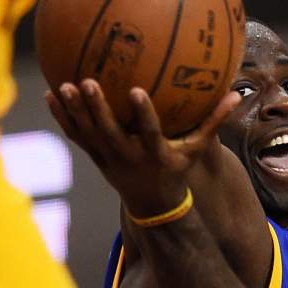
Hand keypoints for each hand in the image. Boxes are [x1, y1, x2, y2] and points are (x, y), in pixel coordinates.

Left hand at [46, 80, 240, 216]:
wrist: (152, 205)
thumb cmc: (176, 170)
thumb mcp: (196, 150)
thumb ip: (213, 122)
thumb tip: (236, 94)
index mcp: (154, 154)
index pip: (149, 132)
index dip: (143, 114)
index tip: (137, 91)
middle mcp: (128, 157)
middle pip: (109, 132)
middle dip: (98, 109)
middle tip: (88, 82)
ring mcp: (107, 158)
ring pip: (88, 133)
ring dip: (75, 111)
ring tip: (64, 85)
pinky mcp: (94, 157)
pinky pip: (75, 135)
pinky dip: (62, 117)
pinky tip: (51, 94)